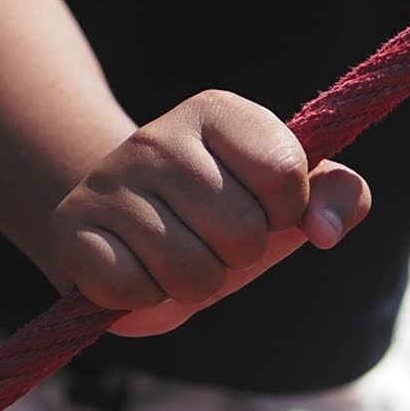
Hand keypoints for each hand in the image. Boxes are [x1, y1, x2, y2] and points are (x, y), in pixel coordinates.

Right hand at [49, 90, 370, 336]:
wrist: (119, 228)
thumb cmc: (219, 213)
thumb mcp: (284, 201)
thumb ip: (338, 196)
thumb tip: (324, 230)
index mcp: (217, 113)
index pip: (287, 174)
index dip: (285, 212)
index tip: (262, 208)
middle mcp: (158, 136)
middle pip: (242, 232)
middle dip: (238, 256)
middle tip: (213, 240)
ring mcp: (108, 181)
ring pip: (190, 271)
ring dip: (194, 284)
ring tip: (176, 258)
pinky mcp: (71, 230)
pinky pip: (133, 290)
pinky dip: (144, 298)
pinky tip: (136, 271)